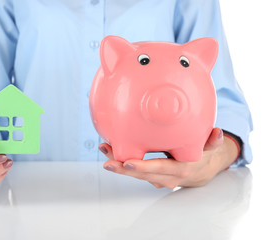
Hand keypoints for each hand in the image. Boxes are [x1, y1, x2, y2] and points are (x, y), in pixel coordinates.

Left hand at [100, 128, 237, 188]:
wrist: (200, 172)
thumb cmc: (202, 156)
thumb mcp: (210, 149)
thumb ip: (213, 141)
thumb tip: (218, 132)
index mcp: (179, 170)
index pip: (159, 169)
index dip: (144, 168)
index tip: (129, 163)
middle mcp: (165, 177)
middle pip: (141, 174)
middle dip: (122, 167)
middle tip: (106, 159)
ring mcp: (156, 178)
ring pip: (134, 173)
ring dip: (118, 162)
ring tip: (104, 149)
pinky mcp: (149, 175)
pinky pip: (134, 169)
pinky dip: (122, 160)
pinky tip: (110, 149)